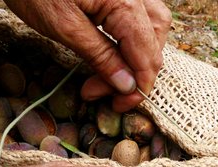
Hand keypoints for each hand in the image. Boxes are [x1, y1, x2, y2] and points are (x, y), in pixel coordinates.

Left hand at [3, 0, 171, 111]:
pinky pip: (139, 14)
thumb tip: (127, 85)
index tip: (118, 106)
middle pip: (153, 43)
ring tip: (108, 74)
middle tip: (100, 91)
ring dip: (137, 56)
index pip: (147, 56)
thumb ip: (100, 56)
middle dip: (132, 74)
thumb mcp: (64, 26)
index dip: (137, 87)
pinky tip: (113, 49)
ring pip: (151, 28)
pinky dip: (132, 37)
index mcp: (125, 3)